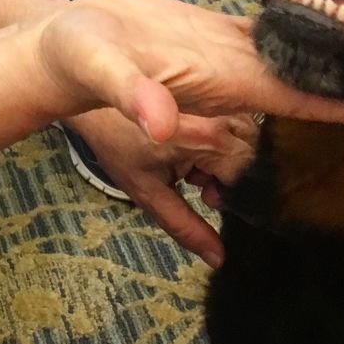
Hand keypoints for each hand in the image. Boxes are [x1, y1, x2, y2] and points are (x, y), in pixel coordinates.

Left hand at [63, 105, 257, 268]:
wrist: (89, 84)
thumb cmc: (115, 140)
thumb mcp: (146, 190)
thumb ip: (184, 226)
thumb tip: (219, 258)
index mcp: (210, 138)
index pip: (249, 176)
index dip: (237, 197)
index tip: (210, 200)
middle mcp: (223, 114)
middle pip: (254, 156)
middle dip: (234, 177)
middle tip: (199, 185)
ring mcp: (220, 98)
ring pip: (249, 137)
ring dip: (229, 157)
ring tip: (192, 166)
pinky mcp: (213, 89)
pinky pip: (237, 117)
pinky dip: (224, 137)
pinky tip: (192, 145)